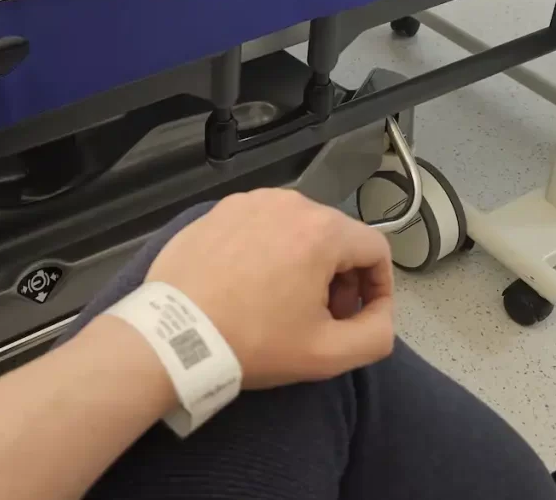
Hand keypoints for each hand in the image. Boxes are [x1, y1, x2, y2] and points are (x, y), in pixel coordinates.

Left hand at [144, 189, 394, 388]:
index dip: (378, 287)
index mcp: (321, 229)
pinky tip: (249, 284)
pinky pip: (260, 225)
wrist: (174, 334)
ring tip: (283, 301)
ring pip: (297, 228)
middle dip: (340, 276)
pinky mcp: (218, 210)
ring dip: (304, 261)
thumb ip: (377, 334)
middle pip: (336, 235)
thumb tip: (380, 313)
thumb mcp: (328, 354)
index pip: (375, 248)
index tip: (358, 317)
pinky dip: (267, 250)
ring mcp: (248, 201)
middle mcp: (288, 202)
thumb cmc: (254, 341)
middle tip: (321, 316)